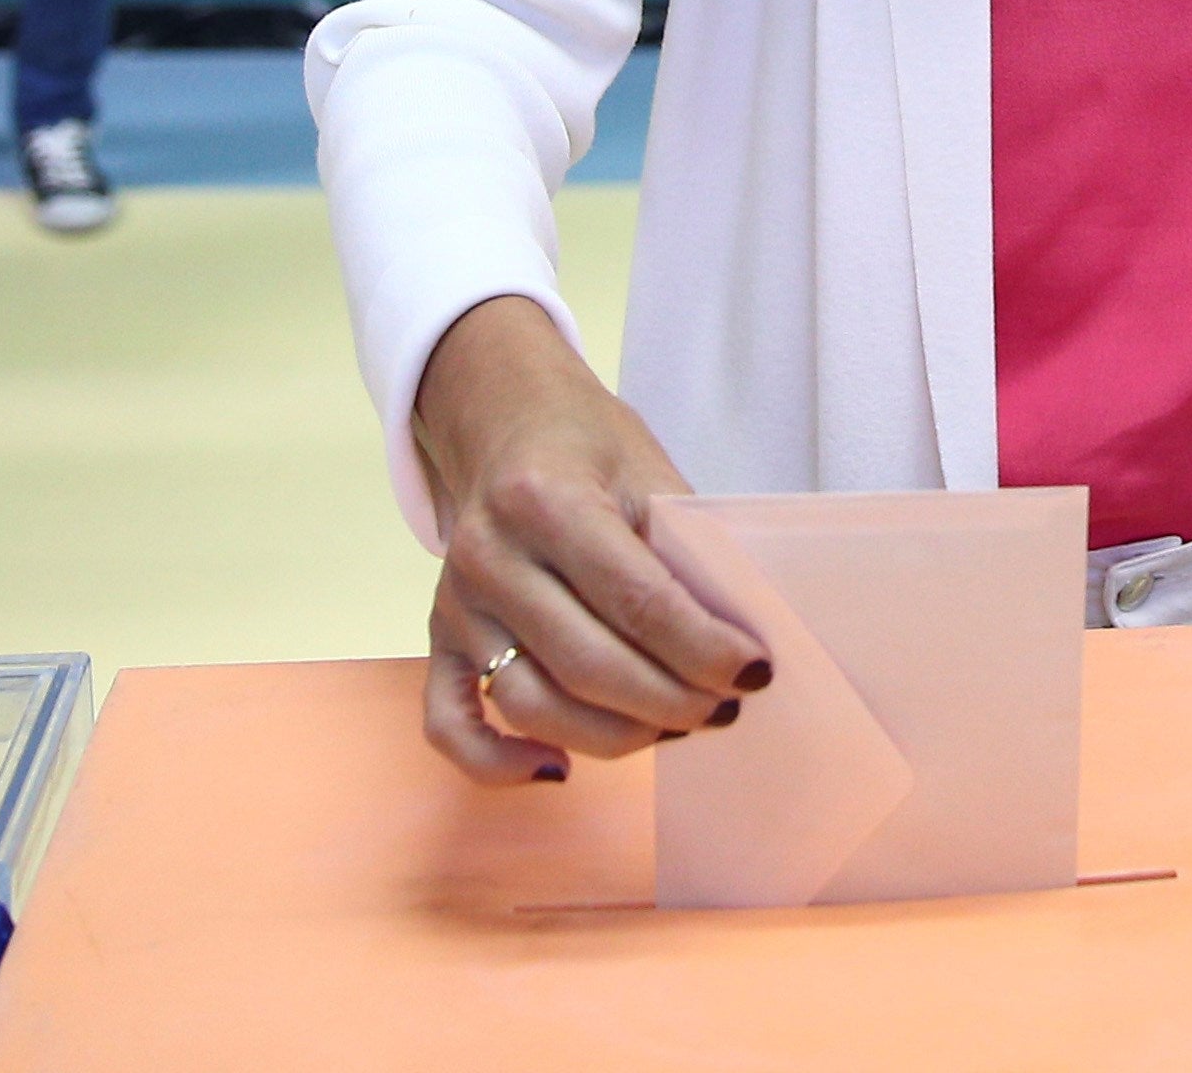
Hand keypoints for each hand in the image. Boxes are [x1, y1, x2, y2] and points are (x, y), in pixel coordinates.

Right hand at [410, 296, 769, 784]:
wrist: (505, 422)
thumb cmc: (590, 447)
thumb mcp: (651, 472)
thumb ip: (686, 551)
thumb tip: (739, 638)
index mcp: (549, 501)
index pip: (638, 600)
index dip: (703, 648)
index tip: (754, 671)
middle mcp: (491, 557)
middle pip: (588, 663)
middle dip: (671, 701)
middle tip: (726, 708)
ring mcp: (456, 606)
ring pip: (529, 703)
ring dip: (613, 736)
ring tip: (677, 729)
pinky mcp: (436, 640)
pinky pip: (449, 722)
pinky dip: (497, 762)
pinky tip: (559, 770)